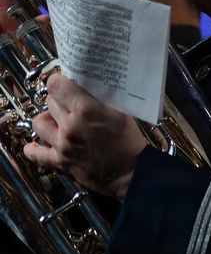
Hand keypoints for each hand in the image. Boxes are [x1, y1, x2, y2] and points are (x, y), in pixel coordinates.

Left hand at [23, 73, 147, 200]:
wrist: (132, 172)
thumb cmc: (129, 142)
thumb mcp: (120, 112)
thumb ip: (99, 98)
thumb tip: (83, 85)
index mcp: (87, 110)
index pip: (56, 85)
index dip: (59, 81)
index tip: (63, 82)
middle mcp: (71, 126)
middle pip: (50, 102)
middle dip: (59, 100)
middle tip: (70, 103)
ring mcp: (63, 144)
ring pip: (39, 123)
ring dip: (48, 120)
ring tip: (59, 122)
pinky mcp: (60, 161)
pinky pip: (35, 153)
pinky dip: (35, 147)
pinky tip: (42, 142)